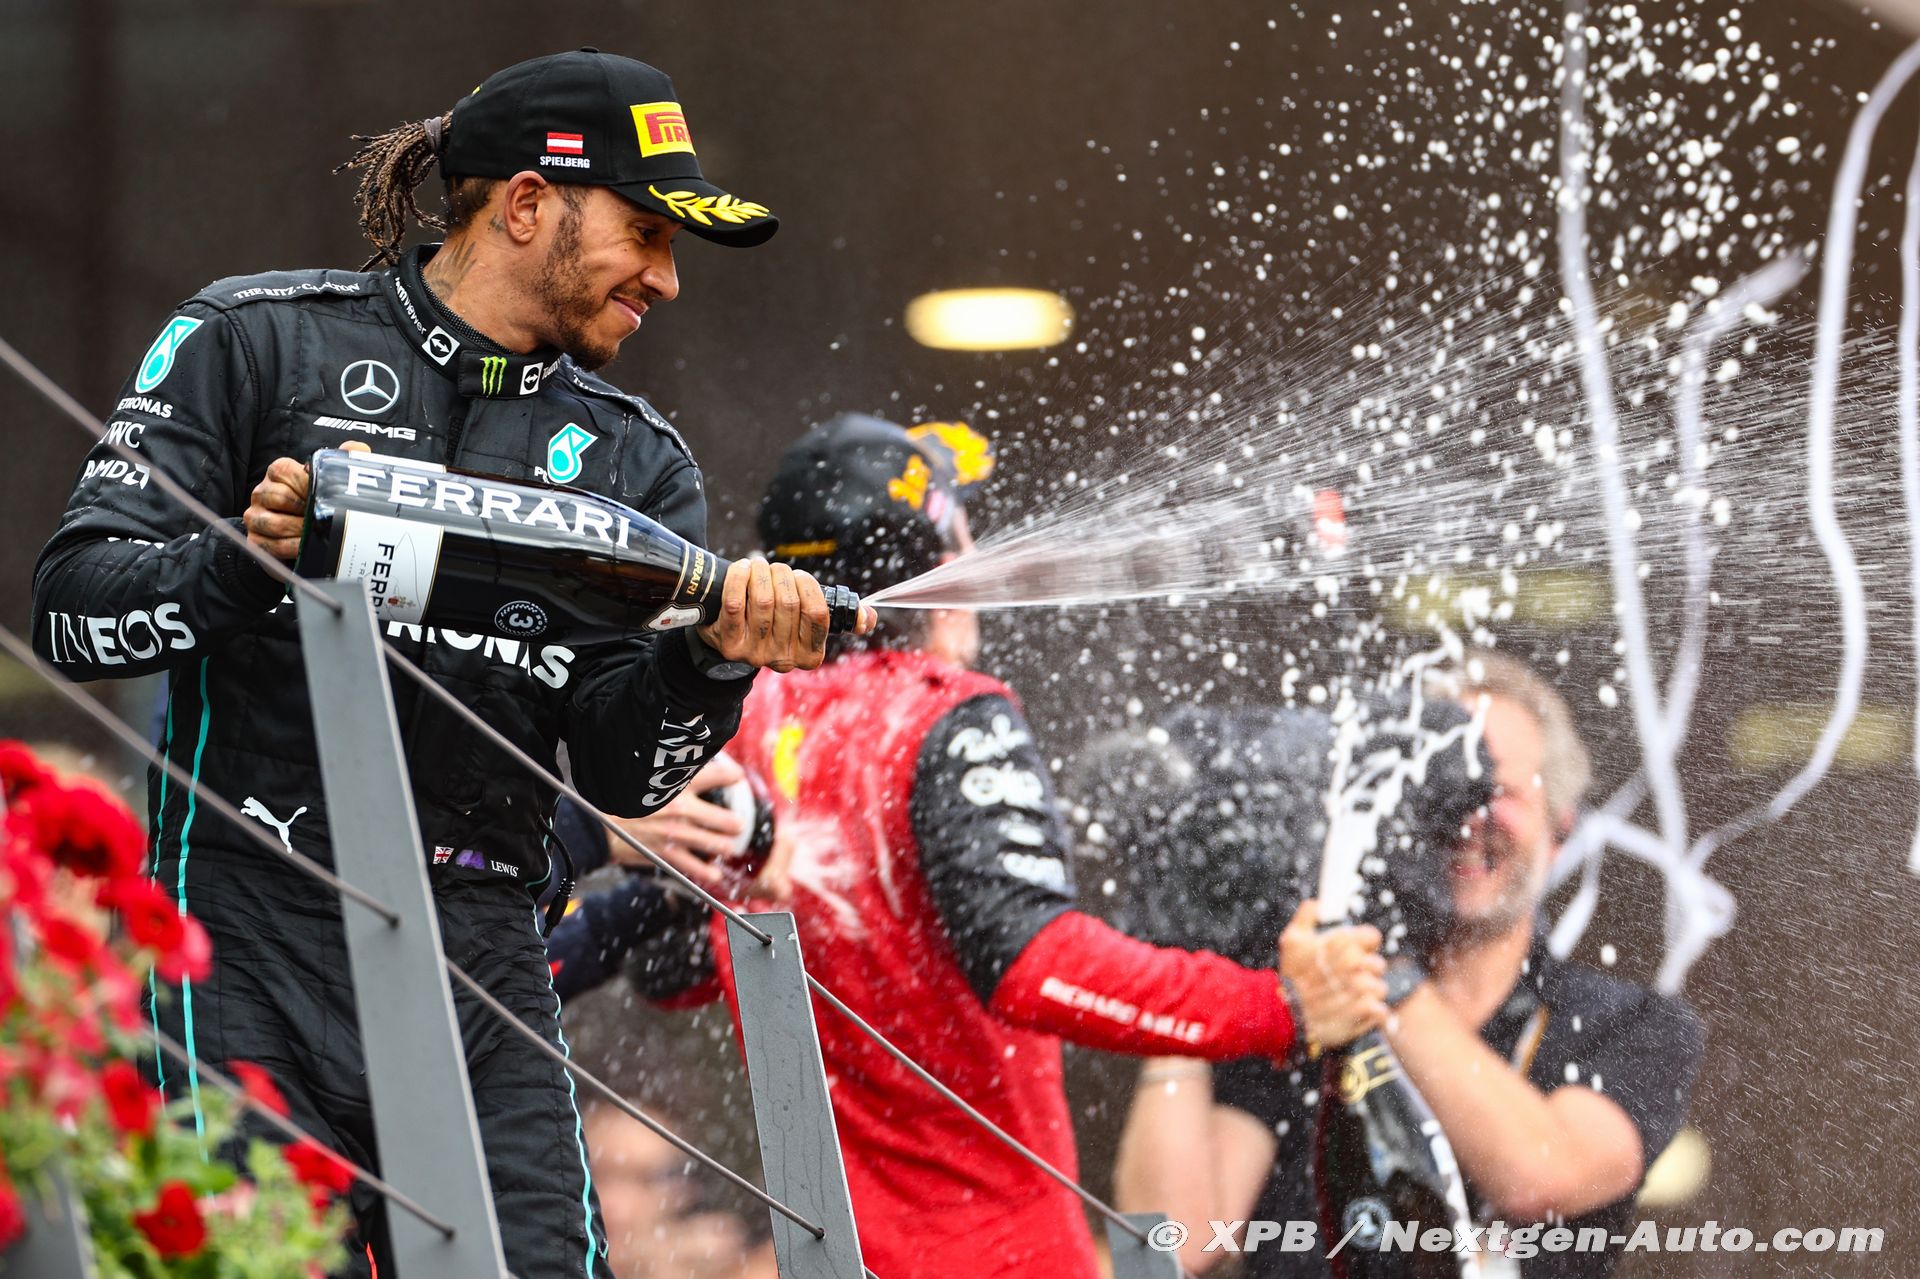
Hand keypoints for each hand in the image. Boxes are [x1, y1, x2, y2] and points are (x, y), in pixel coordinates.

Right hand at [247, 441, 368, 559]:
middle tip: (321, 518)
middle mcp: (262, 492)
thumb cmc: (325, 502)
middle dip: (304, 511)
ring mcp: (255, 516)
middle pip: (278, 497)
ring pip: (273, 523)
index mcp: (279, 472)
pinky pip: (268, 545)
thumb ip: (344, 458)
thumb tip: (353, 447)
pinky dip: (289, 548)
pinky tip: (304, 547)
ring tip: (316, 533)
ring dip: (299, 531)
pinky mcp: (256, 540)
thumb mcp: (336, 477)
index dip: (306, 485)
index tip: (322, 496)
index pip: (284, 472)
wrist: (315, 534)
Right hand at [603, 755, 794, 901]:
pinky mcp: (667, 855)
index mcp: (678, 785)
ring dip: (727, 847)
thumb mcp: (646, 777)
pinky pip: (696, 868)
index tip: (737, 778)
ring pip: (719, 845)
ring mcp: (677, 834)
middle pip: (729, 819)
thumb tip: (686, 764)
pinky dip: (708, 873)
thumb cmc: (620, 799)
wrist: (596, 824)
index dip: (733, 777)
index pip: (719, 775)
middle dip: (736, 824)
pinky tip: (715, 875)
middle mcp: (682, 809)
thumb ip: (669, 772)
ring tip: (730, 847)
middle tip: (737, 824)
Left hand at [695, 555, 875, 671]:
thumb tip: (868, 617)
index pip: (818, 614)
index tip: (800, 576)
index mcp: (810, 655)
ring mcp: (754, 655)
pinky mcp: (729, 645)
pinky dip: (738, 579)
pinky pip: (734, 604)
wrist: (732, 639)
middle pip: (789, 604)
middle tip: (775, 568)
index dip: (810, 587)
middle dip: (783, 575)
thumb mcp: (807, 625)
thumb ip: (838, 618)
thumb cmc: (777, 623)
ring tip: (758, 566)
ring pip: (763, 601)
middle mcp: (784, 660)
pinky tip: (742, 569)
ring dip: (761, 573)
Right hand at [1279, 899, 1387, 1052]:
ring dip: (1368, 993)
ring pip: (1380, 987)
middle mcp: (1354, 964)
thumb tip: (1318, 903)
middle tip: (1350, 978)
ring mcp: (1360, 988)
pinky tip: (1354, 1011)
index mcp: (1341, 943)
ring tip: (1349, 997)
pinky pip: (1380, 1009)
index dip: (1365, 943)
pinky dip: (1371, 1012)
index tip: (1357, 950)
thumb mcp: (1292, 941)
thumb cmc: (1291, 974)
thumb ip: (1305, 918)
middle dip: (1366, 971)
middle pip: (1377, 964)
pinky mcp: (1365, 1012)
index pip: (1371, 936)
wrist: (1285, 1013)